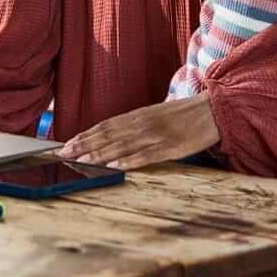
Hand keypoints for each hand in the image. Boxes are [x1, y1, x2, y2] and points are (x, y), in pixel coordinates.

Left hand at [59, 96, 219, 170]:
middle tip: (64, 155)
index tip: (67, 144)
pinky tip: (115, 166)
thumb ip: (133, 124)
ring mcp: (156, 136)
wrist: (212, 110)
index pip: (105, 126)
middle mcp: (142, 124)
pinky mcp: (171, 148)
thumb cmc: (182, 115)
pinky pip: (147, 156)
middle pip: (108, 135)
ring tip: (82, 162)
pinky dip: (129, 161)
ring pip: (122, 146)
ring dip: (100, 154)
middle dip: (85, 146)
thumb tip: (110, 135)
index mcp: (137, 116)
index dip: (85, 135)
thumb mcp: (154, 115)